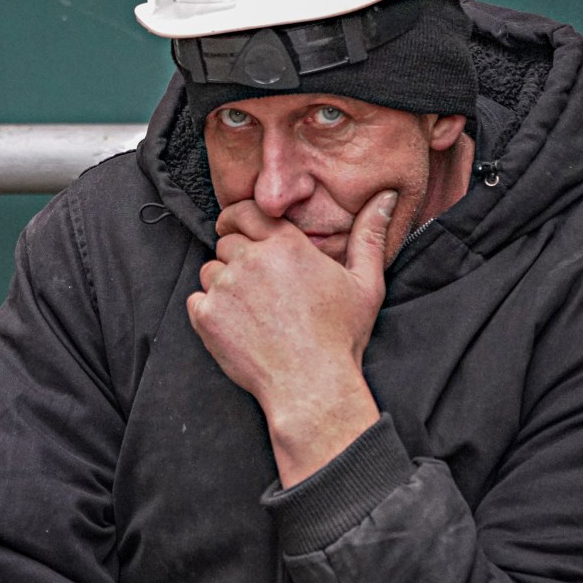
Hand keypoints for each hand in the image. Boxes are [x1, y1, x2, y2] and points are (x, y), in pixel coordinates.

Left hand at [187, 190, 397, 485]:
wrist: (311, 386)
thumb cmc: (340, 337)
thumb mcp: (365, 283)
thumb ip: (369, 234)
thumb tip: (386, 196)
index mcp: (286, 245)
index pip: (247, 211)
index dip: (239, 218)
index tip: (238, 228)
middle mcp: (252, 259)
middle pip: (226, 241)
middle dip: (236, 255)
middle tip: (256, 283)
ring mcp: (225, 287)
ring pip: (210, 270)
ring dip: (223, 283)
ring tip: (250, 309)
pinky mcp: (207, 316)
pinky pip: (196, 299)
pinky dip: (209, 310)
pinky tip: (235, 327)